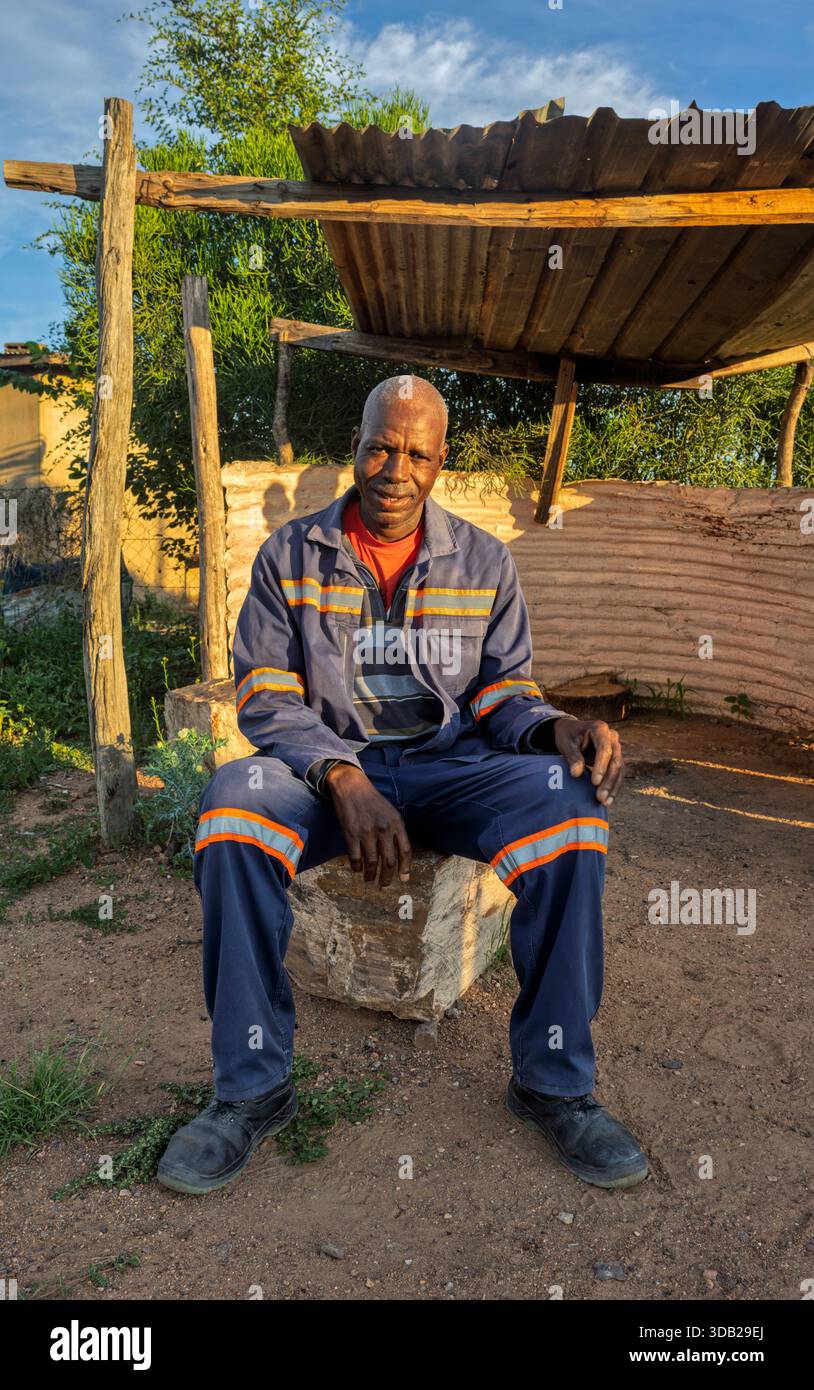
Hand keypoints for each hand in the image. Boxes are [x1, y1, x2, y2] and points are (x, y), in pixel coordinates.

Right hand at [324, 763, 411, 887]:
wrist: (352, 786)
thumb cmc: (372, 800)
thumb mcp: (390, 812)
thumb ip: (395, 830)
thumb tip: (398, 853)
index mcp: (396, 823)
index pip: (405, 850)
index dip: (405, 867)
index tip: (404, 878)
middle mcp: (384, 829)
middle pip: (389, 861)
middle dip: (387, 877)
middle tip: (384, 885)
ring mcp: (367, 832)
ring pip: (372, 862)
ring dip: (371, 875)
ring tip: (369, 879)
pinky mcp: (351, 834)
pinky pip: (355, 857)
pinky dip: (356, 867)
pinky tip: (357, 869)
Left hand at [551, 717, 624, 806]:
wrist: (571, 732)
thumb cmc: (568, 736)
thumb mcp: (566, 744)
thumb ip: (573, 757)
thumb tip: (576, 774)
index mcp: (600, 728)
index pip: (605, 749)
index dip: (601, 766)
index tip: (594, 782)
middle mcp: (612, 737)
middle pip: (615, 761)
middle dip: (608, 780)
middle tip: (600, 797)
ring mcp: (616, 748)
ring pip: (619, 769)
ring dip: (612, 787)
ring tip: (604, 802)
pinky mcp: (615, 759)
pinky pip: (618, 774)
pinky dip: (613, 787)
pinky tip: (607, 801)